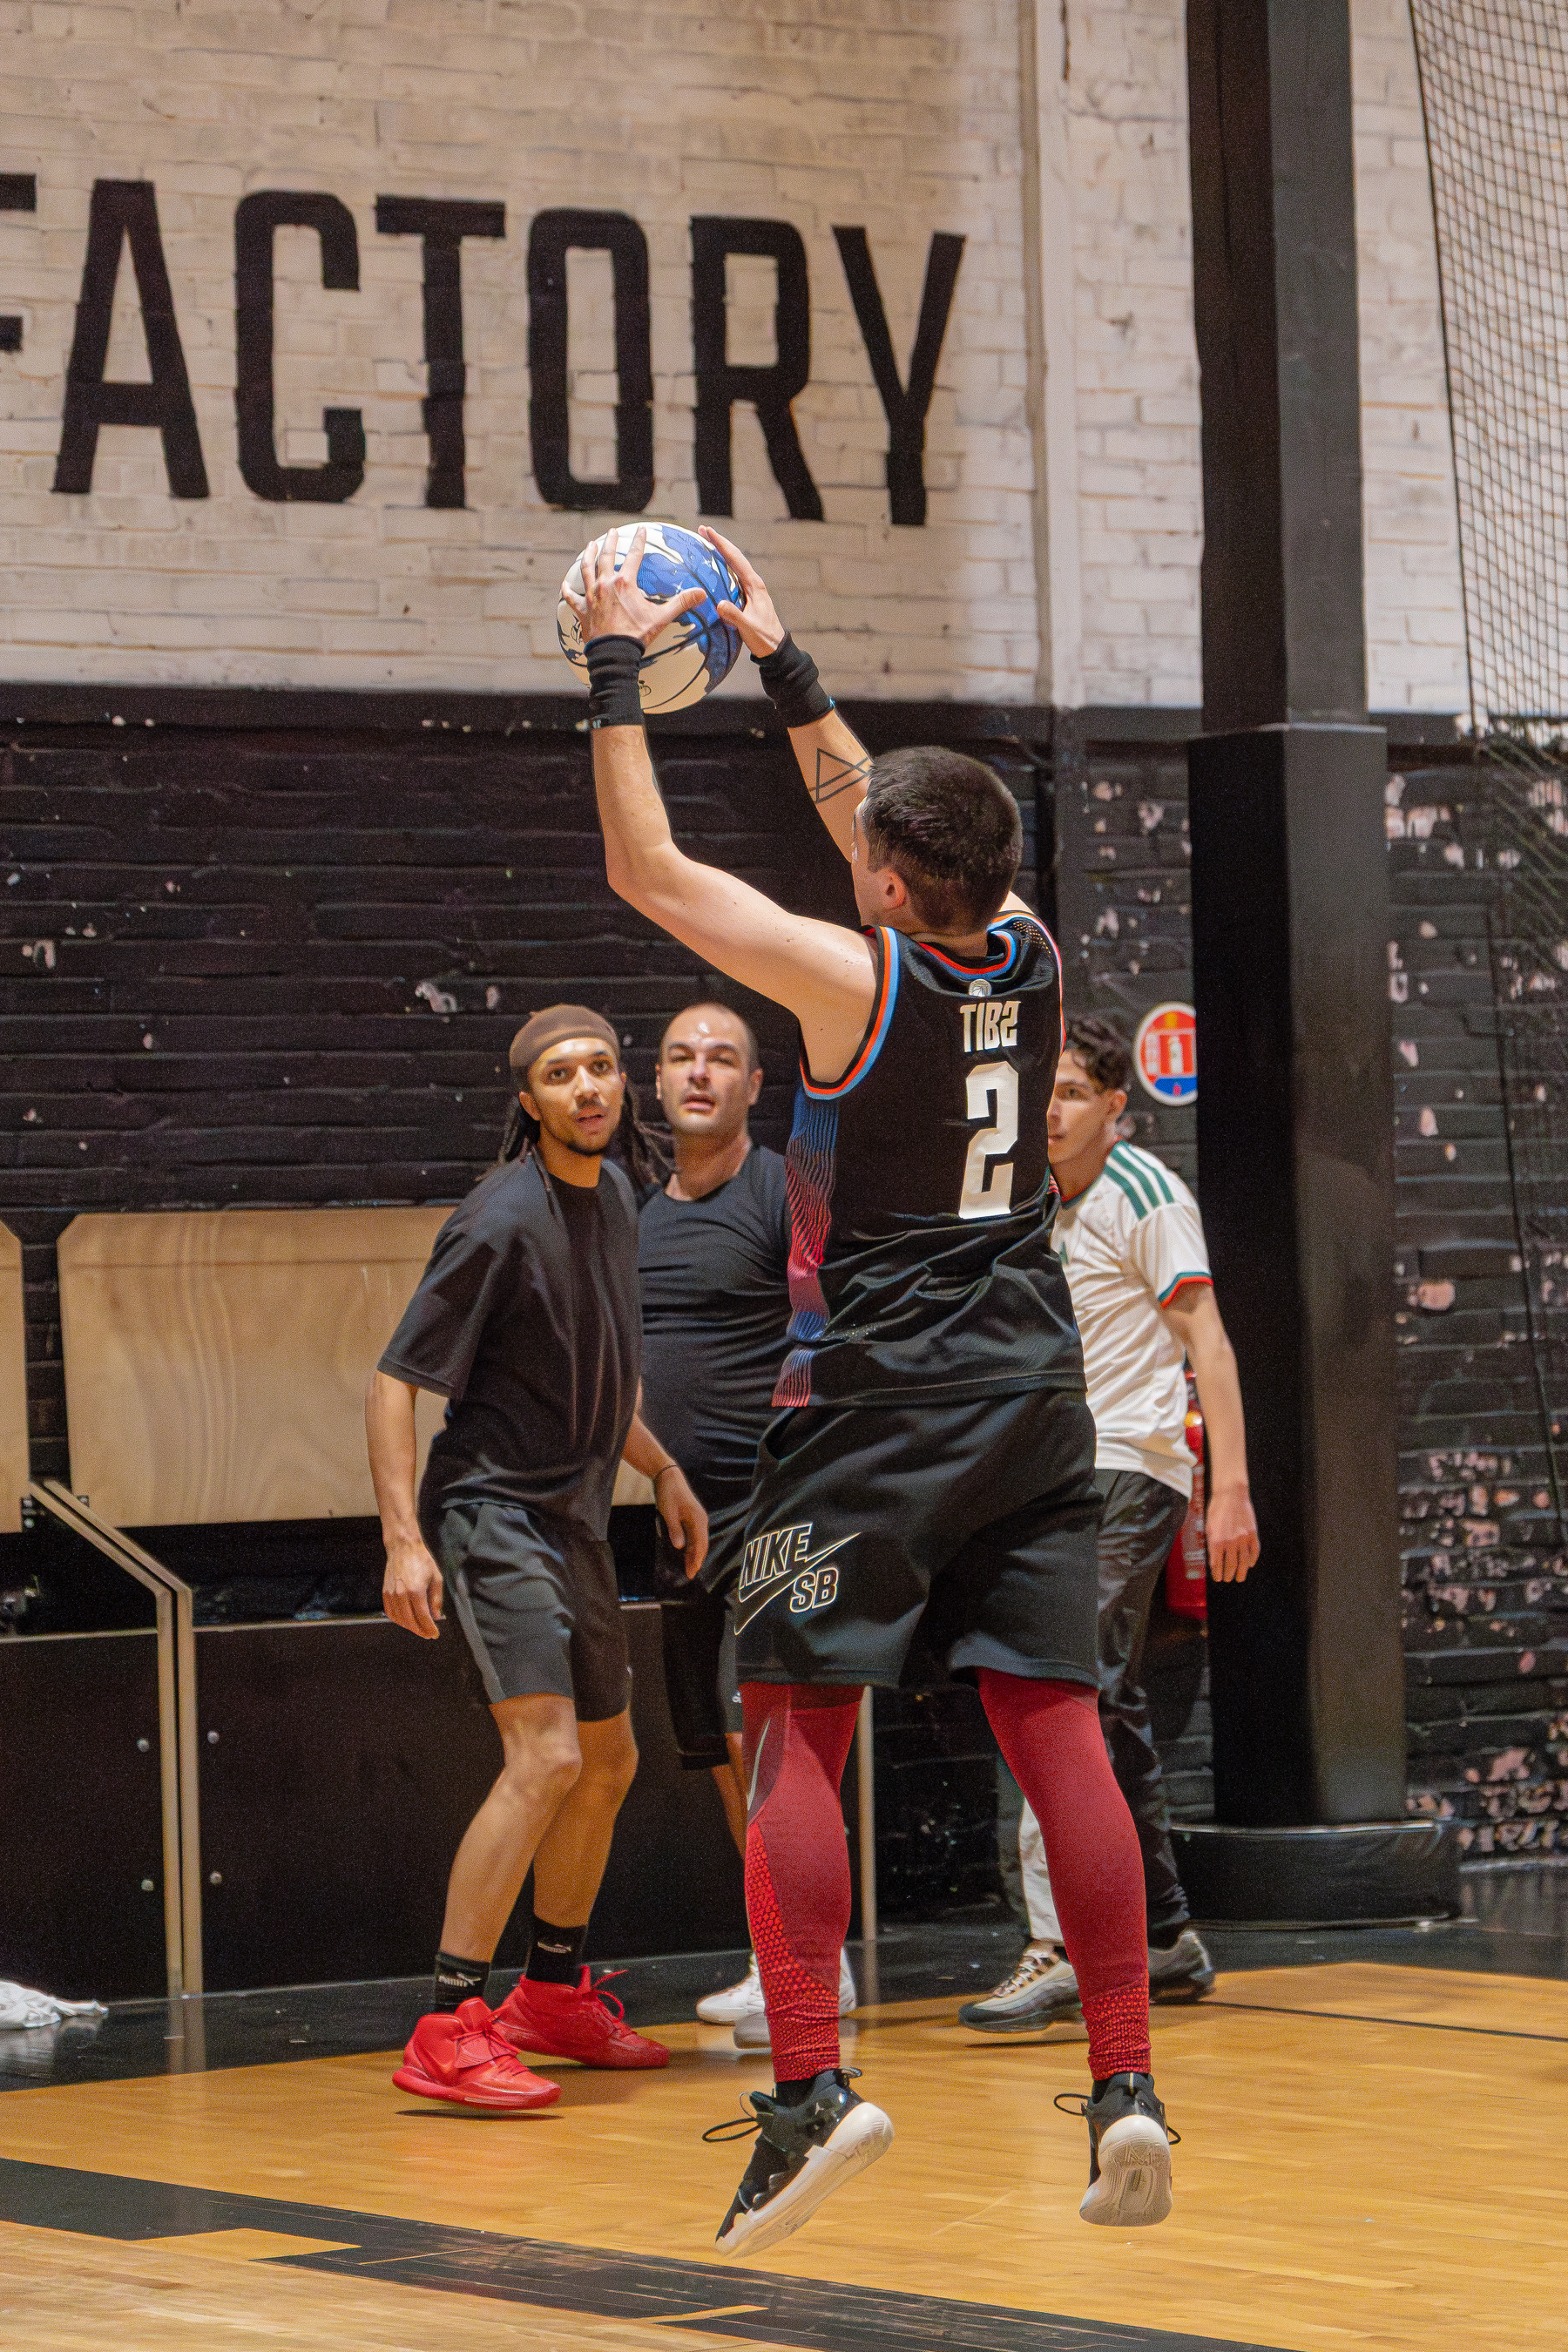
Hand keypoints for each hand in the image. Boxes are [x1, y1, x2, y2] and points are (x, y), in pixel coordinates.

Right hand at [383, 1536, 443, 1638]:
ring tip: (419, 1628)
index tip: (435, 1634)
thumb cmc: (421, 1560)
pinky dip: (398, 1620)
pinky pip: (390, 1613)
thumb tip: (436, 1616)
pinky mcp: (385, 1593)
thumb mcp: (436, 1578)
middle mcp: (401, 1594)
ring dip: (409, 1627)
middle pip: (410, 1622)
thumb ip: (436, 1599)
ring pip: (399, 1620)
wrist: (403, 1548)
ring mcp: (391, 1594)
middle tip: (428, 1634)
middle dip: (420, 1631)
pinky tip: (406, 1621)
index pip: (423, 1617)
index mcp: (416, 1590)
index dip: (429, 1629)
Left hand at [561, 525, 705, 648]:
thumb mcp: (661, 618)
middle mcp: (606, 584)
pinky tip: (565, 584)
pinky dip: (568, 590)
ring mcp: (592, 596)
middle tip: (613, 531)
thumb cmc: (637, 635)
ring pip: (587, 570)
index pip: (634, 556)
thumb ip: (681, 603)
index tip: (642, 531)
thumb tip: (702, 594)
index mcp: (625, 583)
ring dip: (588, 556)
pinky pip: (572, 597)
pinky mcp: (582, 610)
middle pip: (606, 557)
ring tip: (590, 546)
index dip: (639, 541)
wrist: (614, 654)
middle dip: (611, 542)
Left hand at [654, 1463, 708, 1581]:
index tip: (691, 1572)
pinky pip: (695, 1535)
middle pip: (702, 1544)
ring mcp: (698, 1518)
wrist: (669, 1477)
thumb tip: (680, 1547)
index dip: (696, 1560)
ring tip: (689, 1567)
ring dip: (694, 1554)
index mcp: (698, 1519)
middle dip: (697, 1560)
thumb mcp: (669, 1512)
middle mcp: (701, 1520)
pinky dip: (692, 1546)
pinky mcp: (692, 1517)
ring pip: (699, 1540)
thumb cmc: (669, 1493)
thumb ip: (675, 1530)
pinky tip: (686, 1552)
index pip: (700, 1545)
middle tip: (690, 1574)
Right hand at [698, 526, 786, 657]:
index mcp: (754, 585)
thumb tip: (719, 604)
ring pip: (734, 564)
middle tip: (702, 530)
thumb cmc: (764, 638)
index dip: (721, 544)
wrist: (775, 649)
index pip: (736, 559)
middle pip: (735, 557)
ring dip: (721, 552)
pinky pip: (733, 576)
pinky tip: (714, 566)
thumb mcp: (748, 628)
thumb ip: (734, 615)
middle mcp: (753, 583)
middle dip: (719, 542)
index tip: (708, 531)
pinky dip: (723, 566)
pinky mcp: (748, 596)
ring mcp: (751, 589)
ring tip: (706, 542)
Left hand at [1206, 1486, 1258, 1583]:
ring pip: (1243, 1562)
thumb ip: (1211, 1543)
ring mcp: (1243, 1539)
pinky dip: (1253, 1559)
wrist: (1231, 1495)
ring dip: (1241, 1572)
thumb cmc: (1216, 1510)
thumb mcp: (1208, 1527)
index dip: (1217, 1573)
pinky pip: (1254, 1551)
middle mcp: (1230, 1542)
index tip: (1218, 1578)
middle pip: (1230, 1565)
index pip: (1217, 1564)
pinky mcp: (1253, 1534)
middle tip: (1228, 1579)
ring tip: (1240, 1578)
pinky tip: (1250, 1564)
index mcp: (1216, 1541)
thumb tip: (1214, 1559)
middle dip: (1228, 1575)